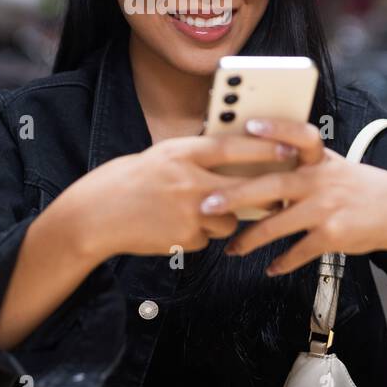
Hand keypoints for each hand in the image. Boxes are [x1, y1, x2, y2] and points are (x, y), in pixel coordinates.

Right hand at [76, 132, 297, 262]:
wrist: (96, 215)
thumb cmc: (130, 180)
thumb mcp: (162, 156)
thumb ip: (195, 156)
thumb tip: (232, 156)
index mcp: (181, 153)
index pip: (232, 147)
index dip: (265, 147)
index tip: (290, 148)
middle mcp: (187, 181)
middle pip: (243, 189)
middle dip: (264, 194)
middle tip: (277, 196)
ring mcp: (187, 213)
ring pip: (229, 219)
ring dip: (223, 218)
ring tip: (194, 211)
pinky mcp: (185, 239)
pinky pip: (207, 237)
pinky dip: (199, 233)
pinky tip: (174, 226)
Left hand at [199, 118, 386, 275]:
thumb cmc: (354, 186)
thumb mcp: (331, 166)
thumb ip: (298, 164)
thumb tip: (253, 162)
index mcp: (319, 159)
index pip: (299, 135)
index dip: (275, 129)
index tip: (249, 125)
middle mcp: (321, 180)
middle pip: (273, 186)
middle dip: (237, 196)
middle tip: (207, 204)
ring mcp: (327, 209)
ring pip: (279, 225)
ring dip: (251, 238)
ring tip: (230, 248)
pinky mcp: (334, 235)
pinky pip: (301, 251)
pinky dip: (283, 262)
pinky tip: (270, 268)